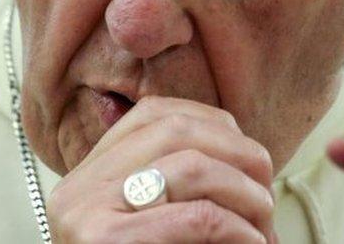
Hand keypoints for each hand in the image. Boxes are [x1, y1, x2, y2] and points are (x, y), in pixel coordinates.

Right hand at [46, 96, 276, 242]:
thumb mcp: (151, 224)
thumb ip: (174, 189)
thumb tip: (246, 156)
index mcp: (86, 176)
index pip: (154, 114)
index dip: (214, 125)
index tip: (247, 157)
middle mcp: (77, 188)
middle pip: (176, 130)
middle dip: (238, 153)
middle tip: (266, 192)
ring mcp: (86, 215)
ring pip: (191, 166)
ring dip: (246, 192)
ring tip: (263, 225)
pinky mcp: (105, 243)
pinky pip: (196, 218)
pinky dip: (238, 229)